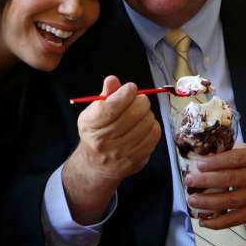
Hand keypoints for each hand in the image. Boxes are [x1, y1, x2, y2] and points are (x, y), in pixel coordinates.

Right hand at [63, 76, 161, 222]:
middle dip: (140, 101)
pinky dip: (153, 125)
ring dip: (147, 113)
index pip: (112, 106)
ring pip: (146, 123)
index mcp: (91, 125)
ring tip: (141, 113)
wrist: (97, 166)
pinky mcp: (137, 159)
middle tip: (139, 99)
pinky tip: (145, 125)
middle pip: (133, 114)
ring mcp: (122, 152)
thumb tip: (112, 79)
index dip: (125, 93)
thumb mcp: (94, 113)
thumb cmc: (97, 133)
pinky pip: (154, 135)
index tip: (130, 88)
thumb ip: (105, 95)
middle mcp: (105, 141)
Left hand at [185, 144, 245, 228]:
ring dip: (207, 202)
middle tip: (189, 181)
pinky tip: (203, 220)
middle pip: (230, 180)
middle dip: (206, 181)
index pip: (234, 159)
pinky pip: (235, 219)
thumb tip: (205, 155)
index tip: (198, 164)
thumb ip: (234, 152)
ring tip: (192, 200)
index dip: (215, 162)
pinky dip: (217, 222)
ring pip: (230, 201)